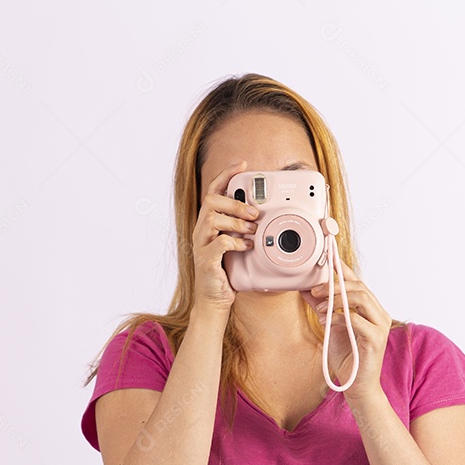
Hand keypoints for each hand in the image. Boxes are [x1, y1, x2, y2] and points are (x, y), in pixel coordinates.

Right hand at [192, 160, 258, 310]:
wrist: (214, 299)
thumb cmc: (226, 271)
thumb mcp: (236, 244)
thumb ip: (243, 228)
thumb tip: (262, 214)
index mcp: (208, 223)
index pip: (213, 191)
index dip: (227, 175)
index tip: (242, 164)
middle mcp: (201, 231)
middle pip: (211, 201)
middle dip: (236, 203)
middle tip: (255, 213)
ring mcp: (201, 245)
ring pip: (213, 219)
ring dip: (237, 221)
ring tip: (252, 230)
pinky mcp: (206, 260)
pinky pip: (219, 243)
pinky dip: (236, 242)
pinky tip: (247, 246)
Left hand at [300, 258, 389, 399]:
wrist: (357, 387)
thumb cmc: (347, 357)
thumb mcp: (330, 326)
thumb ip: (321, 307)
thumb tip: (305, 289)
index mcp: (369, 308)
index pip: (357, 282)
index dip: (342, 268)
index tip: (327, 258)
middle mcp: (378, 313)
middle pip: (359, 287)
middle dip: (334, 285)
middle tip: (314, 290)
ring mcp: (380, 326)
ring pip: (361, 298)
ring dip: (336, 298)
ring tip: (319, 307)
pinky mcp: (376, 339)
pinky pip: (357, 320)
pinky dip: (339, 317)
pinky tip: (325, 321)